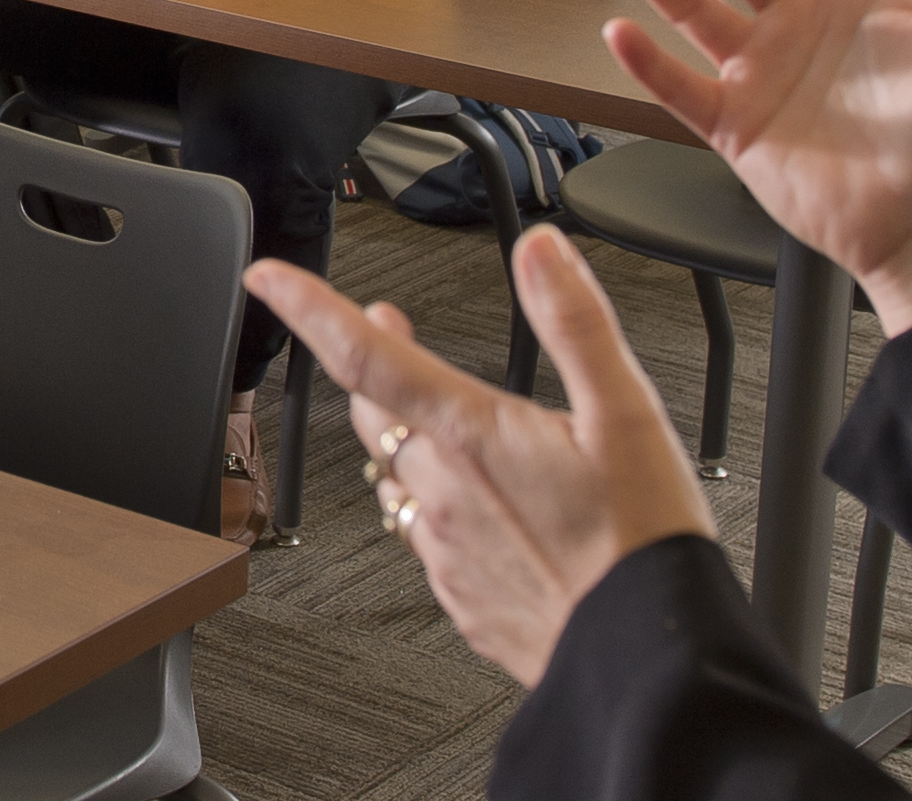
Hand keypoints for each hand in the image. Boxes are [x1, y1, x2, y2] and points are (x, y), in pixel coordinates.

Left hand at [248, 230, 715, 685]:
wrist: (642, 659)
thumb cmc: (641, 542)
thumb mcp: (627, 413)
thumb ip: (576, 321)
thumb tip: (542, 252)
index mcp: (471, 435)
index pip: (365, 356)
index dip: (308, 308)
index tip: (269, 277)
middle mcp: (441, 492)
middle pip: (375, 414)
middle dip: (375, 363)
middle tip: (386, 327)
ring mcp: (443, 550)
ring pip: (397, 478)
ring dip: (405, 437)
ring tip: (439, 417)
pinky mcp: (459, 598)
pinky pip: (425, 539)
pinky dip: (438, 508)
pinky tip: (478, 508)